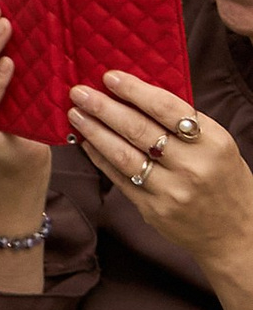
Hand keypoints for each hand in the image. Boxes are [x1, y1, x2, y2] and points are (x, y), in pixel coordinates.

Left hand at [71, 69, 252, 296]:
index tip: (110, 77)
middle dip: (105, 108)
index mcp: (213, 142)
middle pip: (139, 131)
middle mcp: (192, 166)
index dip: (135, 91)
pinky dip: (101, 159)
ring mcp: (170, 191)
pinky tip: (87, 143)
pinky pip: (120, 179)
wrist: (234, 232)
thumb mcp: (218, 145)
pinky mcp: (153, 210)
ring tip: (76, 114)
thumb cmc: (224, 179)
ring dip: (95, 132)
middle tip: (79, 92)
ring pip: (124, 155)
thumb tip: (139, 95)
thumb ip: (185, 124)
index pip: (168, 109)